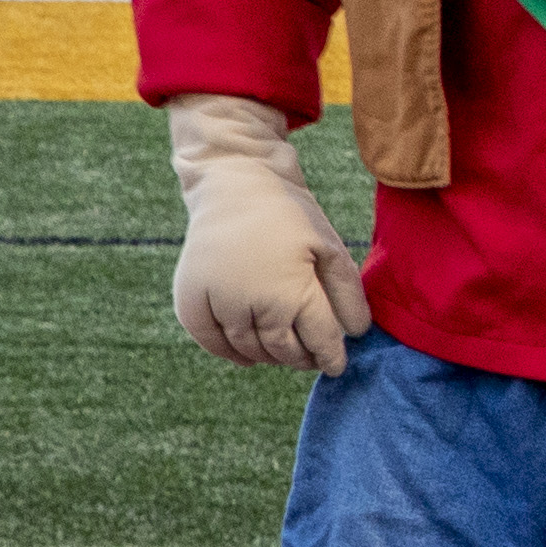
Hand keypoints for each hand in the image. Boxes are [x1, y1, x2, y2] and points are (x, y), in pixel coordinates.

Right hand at [165, 93, 360, 374]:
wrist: (233, 182)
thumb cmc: (288, 214)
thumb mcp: (329, 246)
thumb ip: (347, 293)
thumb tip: (356, 334)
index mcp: (291, 291)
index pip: (319, 342)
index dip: (331, 357)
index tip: (336, 364)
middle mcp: (251, 304)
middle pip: (283, 351)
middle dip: (301, 357)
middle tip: (310, 356)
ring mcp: (217, 303)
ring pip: (249, 350)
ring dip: (270, 356)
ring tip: (283, 349)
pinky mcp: (190, 300)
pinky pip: (211, 343)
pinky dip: (231, 354)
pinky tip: (249, 354)